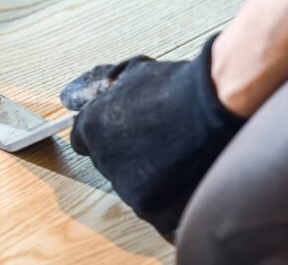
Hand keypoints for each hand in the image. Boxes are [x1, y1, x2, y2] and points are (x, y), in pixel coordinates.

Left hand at [61, 37, 243, 233]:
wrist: (220, 104)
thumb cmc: (179, 85)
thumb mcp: (131, 74)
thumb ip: (96, 87)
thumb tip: (68, 96)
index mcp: (92, 128)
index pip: (84, 142)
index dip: (107, 136)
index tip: (125, 134)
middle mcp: (104, 160)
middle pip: (110, 166)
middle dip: (131, 156)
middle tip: (162, 140)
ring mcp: (128, 188)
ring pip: (134, 190)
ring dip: (152, 178)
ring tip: (180, 154)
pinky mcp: (155, 209)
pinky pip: (157, 212)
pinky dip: (171, 201)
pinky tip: (187, 176)